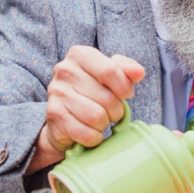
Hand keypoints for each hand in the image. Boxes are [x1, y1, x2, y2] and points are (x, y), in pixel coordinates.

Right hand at [25, 46, 145, 174]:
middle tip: (110, 111)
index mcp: (79, 55)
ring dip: (104, 124)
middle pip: (107, 98)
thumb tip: (138, 72)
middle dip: (116, 110)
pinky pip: (87, 134)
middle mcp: (64, 70)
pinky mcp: (54, 116)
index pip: (110, 71)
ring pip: (97, 117)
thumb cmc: (91, 91)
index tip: (126, 94)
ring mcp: (57, 93)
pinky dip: (94, 138)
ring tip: (99, 120)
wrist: (63, 117)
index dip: (124, 88)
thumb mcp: (109, 74)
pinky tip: (90, 131)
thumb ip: (126, 69)